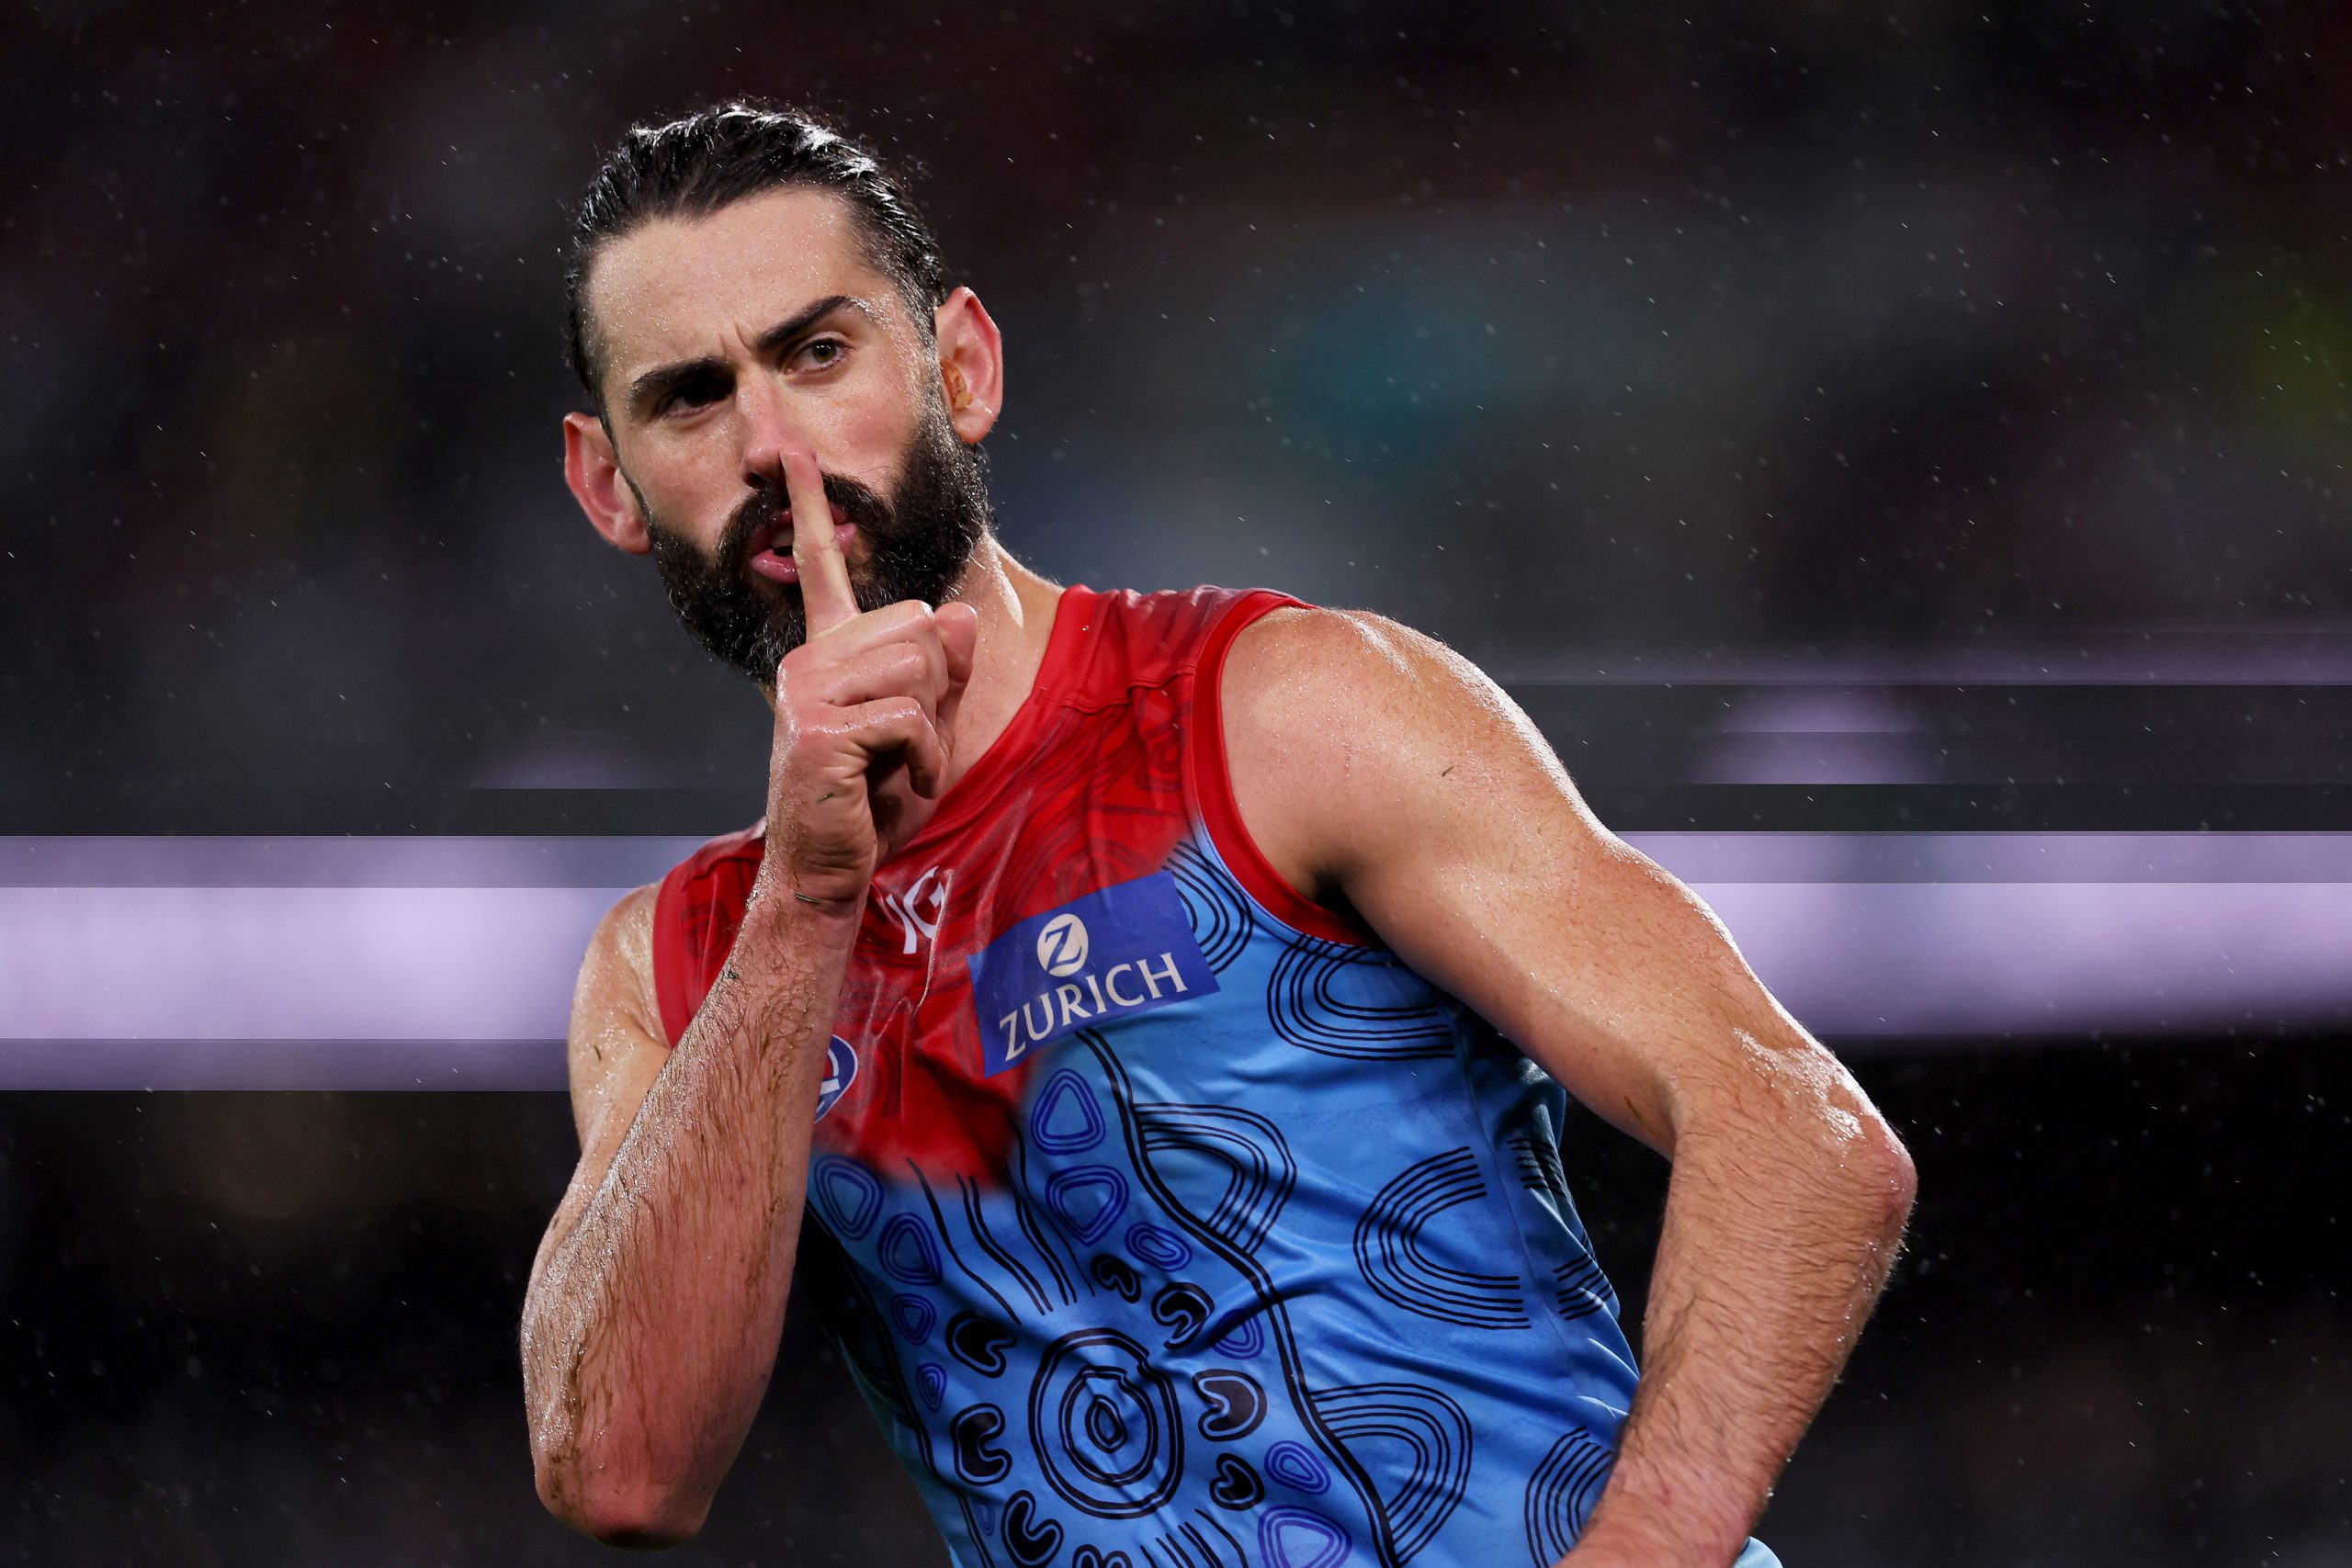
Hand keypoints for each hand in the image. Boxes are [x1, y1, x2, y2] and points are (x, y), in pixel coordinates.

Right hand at [755, 447, 977, 909]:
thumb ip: (944, 672)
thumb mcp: (922, 727)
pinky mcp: (819, 728)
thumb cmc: (870, 801)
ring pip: (919, 667)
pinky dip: (926, 759)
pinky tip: (902, 783)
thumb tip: (958, 614)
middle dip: (937, 689)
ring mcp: (807, 690)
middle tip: (905, 742)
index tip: (788, 450)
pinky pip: (911, 718)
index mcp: (827, 651)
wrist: (828, 869)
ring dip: (933, 728)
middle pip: (919, 626)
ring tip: (901, 765)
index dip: (809, 504)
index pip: (818, 565)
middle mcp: (809, 658)